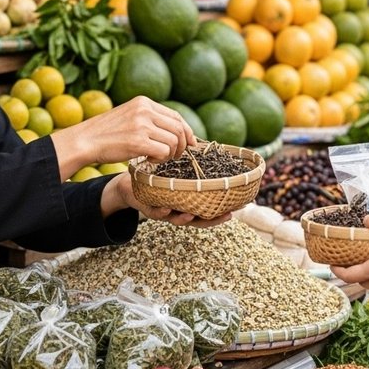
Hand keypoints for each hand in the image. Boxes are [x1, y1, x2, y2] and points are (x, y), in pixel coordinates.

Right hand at [51, 96, 196, 177]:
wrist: (84, 140)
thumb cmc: (106, 132)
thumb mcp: (128, 116)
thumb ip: (148, 118)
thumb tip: (176, 130)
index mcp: (143, 102)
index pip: (176, 116)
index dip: (187, 131)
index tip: (191, 143)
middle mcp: (144, 110)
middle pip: (179, 128)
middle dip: (183, 145)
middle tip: (177, 156)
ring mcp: (141, 125)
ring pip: (174, 141)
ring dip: (170, 154)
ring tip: (158, 158)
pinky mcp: (138, 141)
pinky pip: (164, 152)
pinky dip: (161, 159)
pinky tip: (149, 161)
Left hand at [102, 173, 231, 227]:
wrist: (130, 182)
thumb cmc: (158, 176)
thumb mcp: (176, 171)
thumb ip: (191, 166)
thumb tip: (207, 148)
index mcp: (188, 202)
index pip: (209, 210)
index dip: (222, 211)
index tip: (238, 208)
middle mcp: (179, 209)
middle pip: (198, 220)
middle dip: (212, 219)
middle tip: (226, 215)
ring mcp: (164, 211)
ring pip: (177, 219)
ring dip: (185, 218)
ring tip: (192, 214)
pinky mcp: (148, 207)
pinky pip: (155, 212)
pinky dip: (161, 211)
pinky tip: (167, 207)